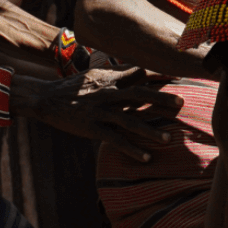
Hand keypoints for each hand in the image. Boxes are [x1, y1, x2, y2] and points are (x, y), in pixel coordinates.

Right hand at [18, 68, 184, 154]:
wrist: (46, 99)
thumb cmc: (74, 88)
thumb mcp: (95, 75)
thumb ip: (118, 74)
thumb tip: (142, 70)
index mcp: (109, 79)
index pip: (137, 74)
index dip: (157, 76)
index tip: (177, 77)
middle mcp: (106, 93)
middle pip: (138, 94)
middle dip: (160, 98)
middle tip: (181, 103)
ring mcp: (99, 112)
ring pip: (129, 120)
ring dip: (150, 130)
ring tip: (168, 139)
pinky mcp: (92, 128)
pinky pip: (116, 140)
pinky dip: (132, 149)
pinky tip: (146, 158)